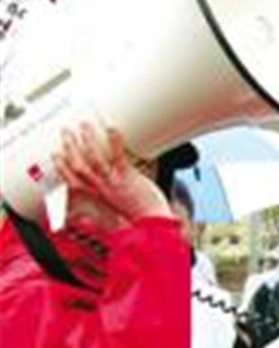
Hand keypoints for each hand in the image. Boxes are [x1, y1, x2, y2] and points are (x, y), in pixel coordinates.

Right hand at [53, 123, 169, 225]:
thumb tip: (102, 200)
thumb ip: (107, 196)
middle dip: (69, 148)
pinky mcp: (129, 176)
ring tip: (84, 126)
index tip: (56, 154)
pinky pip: (118, 157)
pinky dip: (114, 142)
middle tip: (66, 131)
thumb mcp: (116, 206)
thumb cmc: (139, 214)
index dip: (62, 167)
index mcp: (97, 194)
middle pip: (78, 166)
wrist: (153, 221)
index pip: (73, 180)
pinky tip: (112, 130)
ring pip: (94, 159)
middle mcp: (102, 188)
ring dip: (88, 140)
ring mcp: (114, 181)